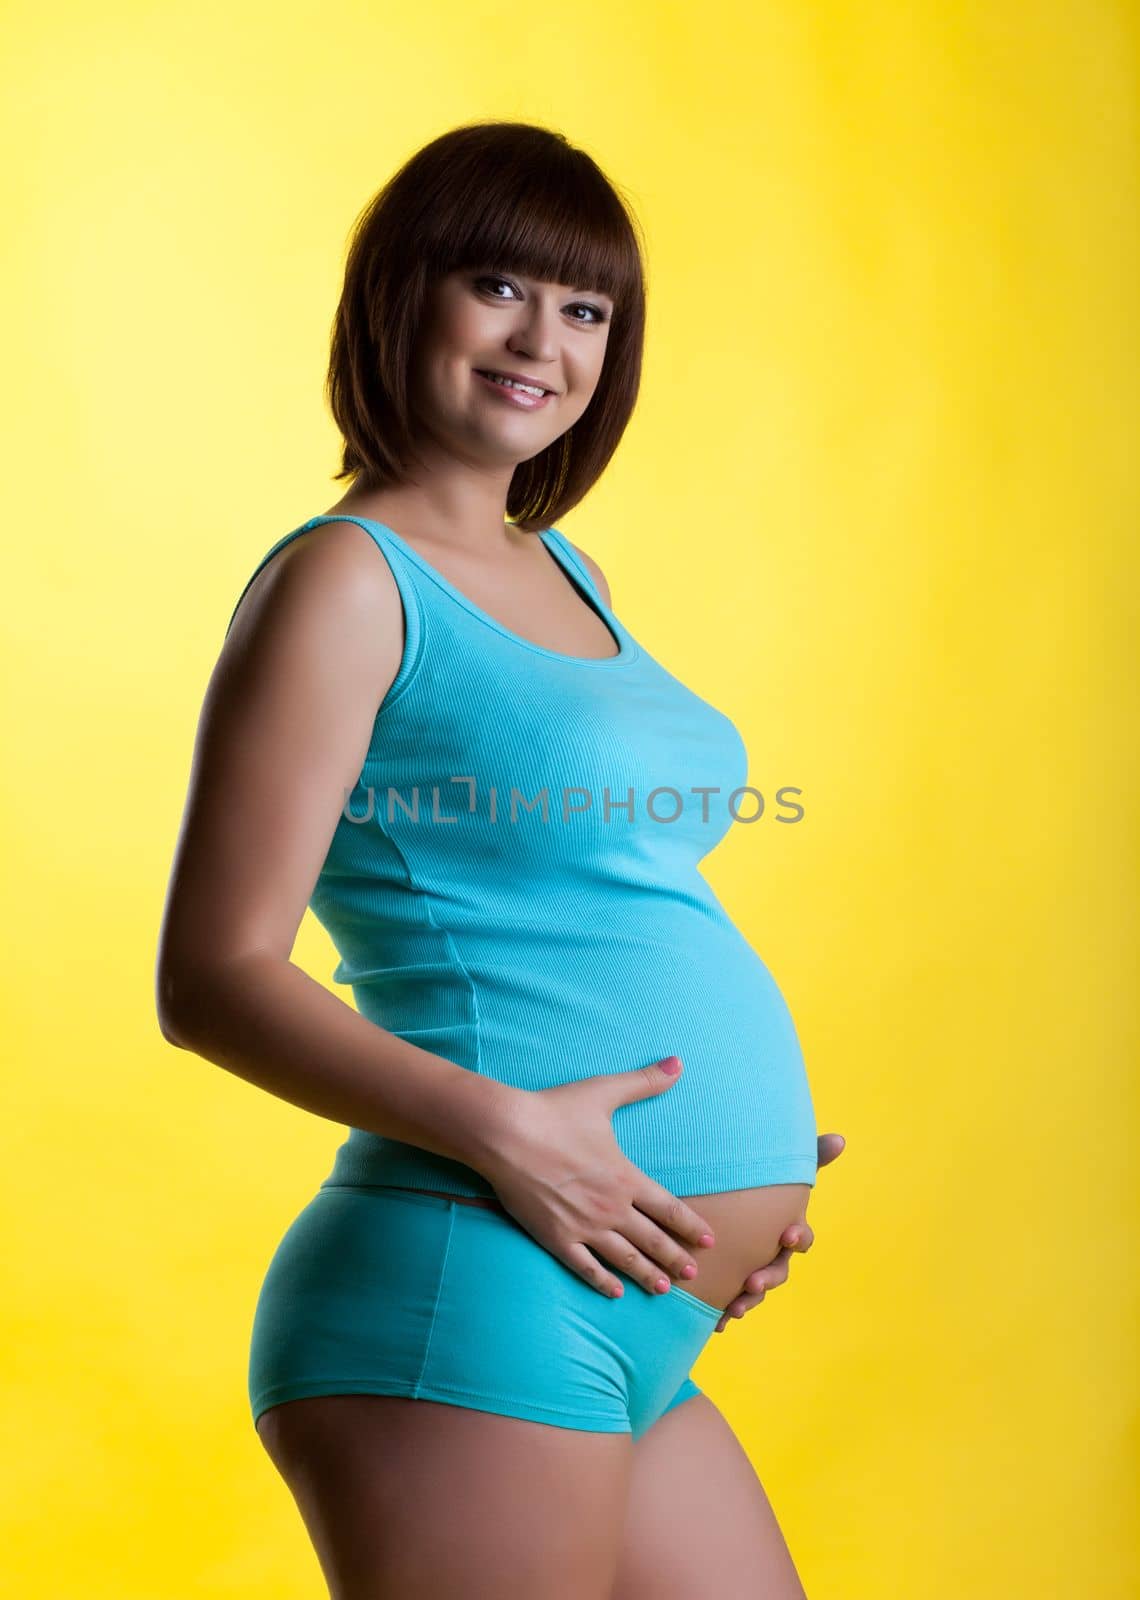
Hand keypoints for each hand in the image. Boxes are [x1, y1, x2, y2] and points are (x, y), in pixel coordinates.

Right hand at [477, 1055, 718, 1299]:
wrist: (507, 1133)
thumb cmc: (555, 1111)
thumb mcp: (604, 1092)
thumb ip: (644, 1082)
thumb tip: (678, 1063)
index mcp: (627, 1178)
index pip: (669, 1209)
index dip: (691, 1226)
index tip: (708, 1241)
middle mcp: (611, 1208)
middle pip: (652, 1240)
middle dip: (674, 1258)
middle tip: (692, 1274)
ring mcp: (584, 1227)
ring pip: (624, 1258)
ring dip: (645, 1274)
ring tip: (662, 1288)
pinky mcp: (556, 1238)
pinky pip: (585, 1267)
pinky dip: (602, 1281)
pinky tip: (614, 1292)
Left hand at [712, 1132, 845, 1332]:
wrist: (724, 1203)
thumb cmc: (762, 1186)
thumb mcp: (783, 1171)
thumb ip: (811, 1156)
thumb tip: (840, 1139)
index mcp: (788, 1230)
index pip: (802, 1238)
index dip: (798, 1238)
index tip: (787, 1235)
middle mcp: (773, 1254)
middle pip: (778, 1271)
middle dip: (768, 1278)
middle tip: (754, 1281)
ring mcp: (753, 1270)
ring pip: (756, 1292)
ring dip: (748, 1301)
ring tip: (733, 1308)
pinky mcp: (730, 1281)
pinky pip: (731, 1302)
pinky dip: (723, 1312)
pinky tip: (714, 1323)